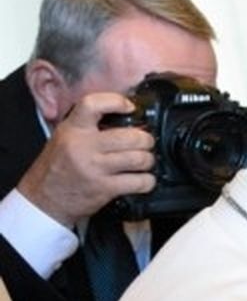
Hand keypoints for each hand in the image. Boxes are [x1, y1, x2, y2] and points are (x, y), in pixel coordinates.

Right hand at [15, 92, 154, 226]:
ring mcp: (94, 168)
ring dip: (148, 160)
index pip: (93, 104)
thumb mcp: (65, 137)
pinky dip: (147, 181)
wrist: (44, 198)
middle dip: (146, 140)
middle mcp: (84, 146)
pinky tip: (143, 179)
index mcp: (73, 129)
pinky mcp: (104, 188)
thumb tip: (124, 115)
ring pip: (139, 159)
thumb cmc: (58, 166)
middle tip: (145, 142)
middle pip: (130, 137)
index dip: (116, 102)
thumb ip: (88, 125)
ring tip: (144, 161)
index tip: (129, 107)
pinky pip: (139, 182)